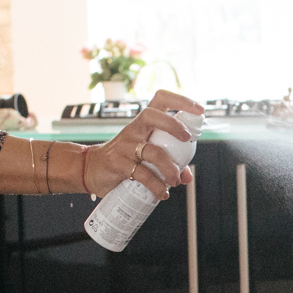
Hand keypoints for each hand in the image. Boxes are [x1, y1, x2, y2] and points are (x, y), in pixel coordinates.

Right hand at [84, 89, 205, 198]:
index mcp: (144, 123)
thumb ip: (170, 162)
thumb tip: (187, 176)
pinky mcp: (118, 163)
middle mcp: (134, 129)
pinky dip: (156, 186)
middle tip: (187, 140)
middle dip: (174, 125)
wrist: (92, 169)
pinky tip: (161, 193)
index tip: (199, 110)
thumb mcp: (147, 156)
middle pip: (153, 116)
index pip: (161, 99)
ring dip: (170, 168)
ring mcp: (125, 145)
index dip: (181, 100)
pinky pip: (142, 174)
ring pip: (152, 151)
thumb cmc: (125, 159)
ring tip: (174, 181)